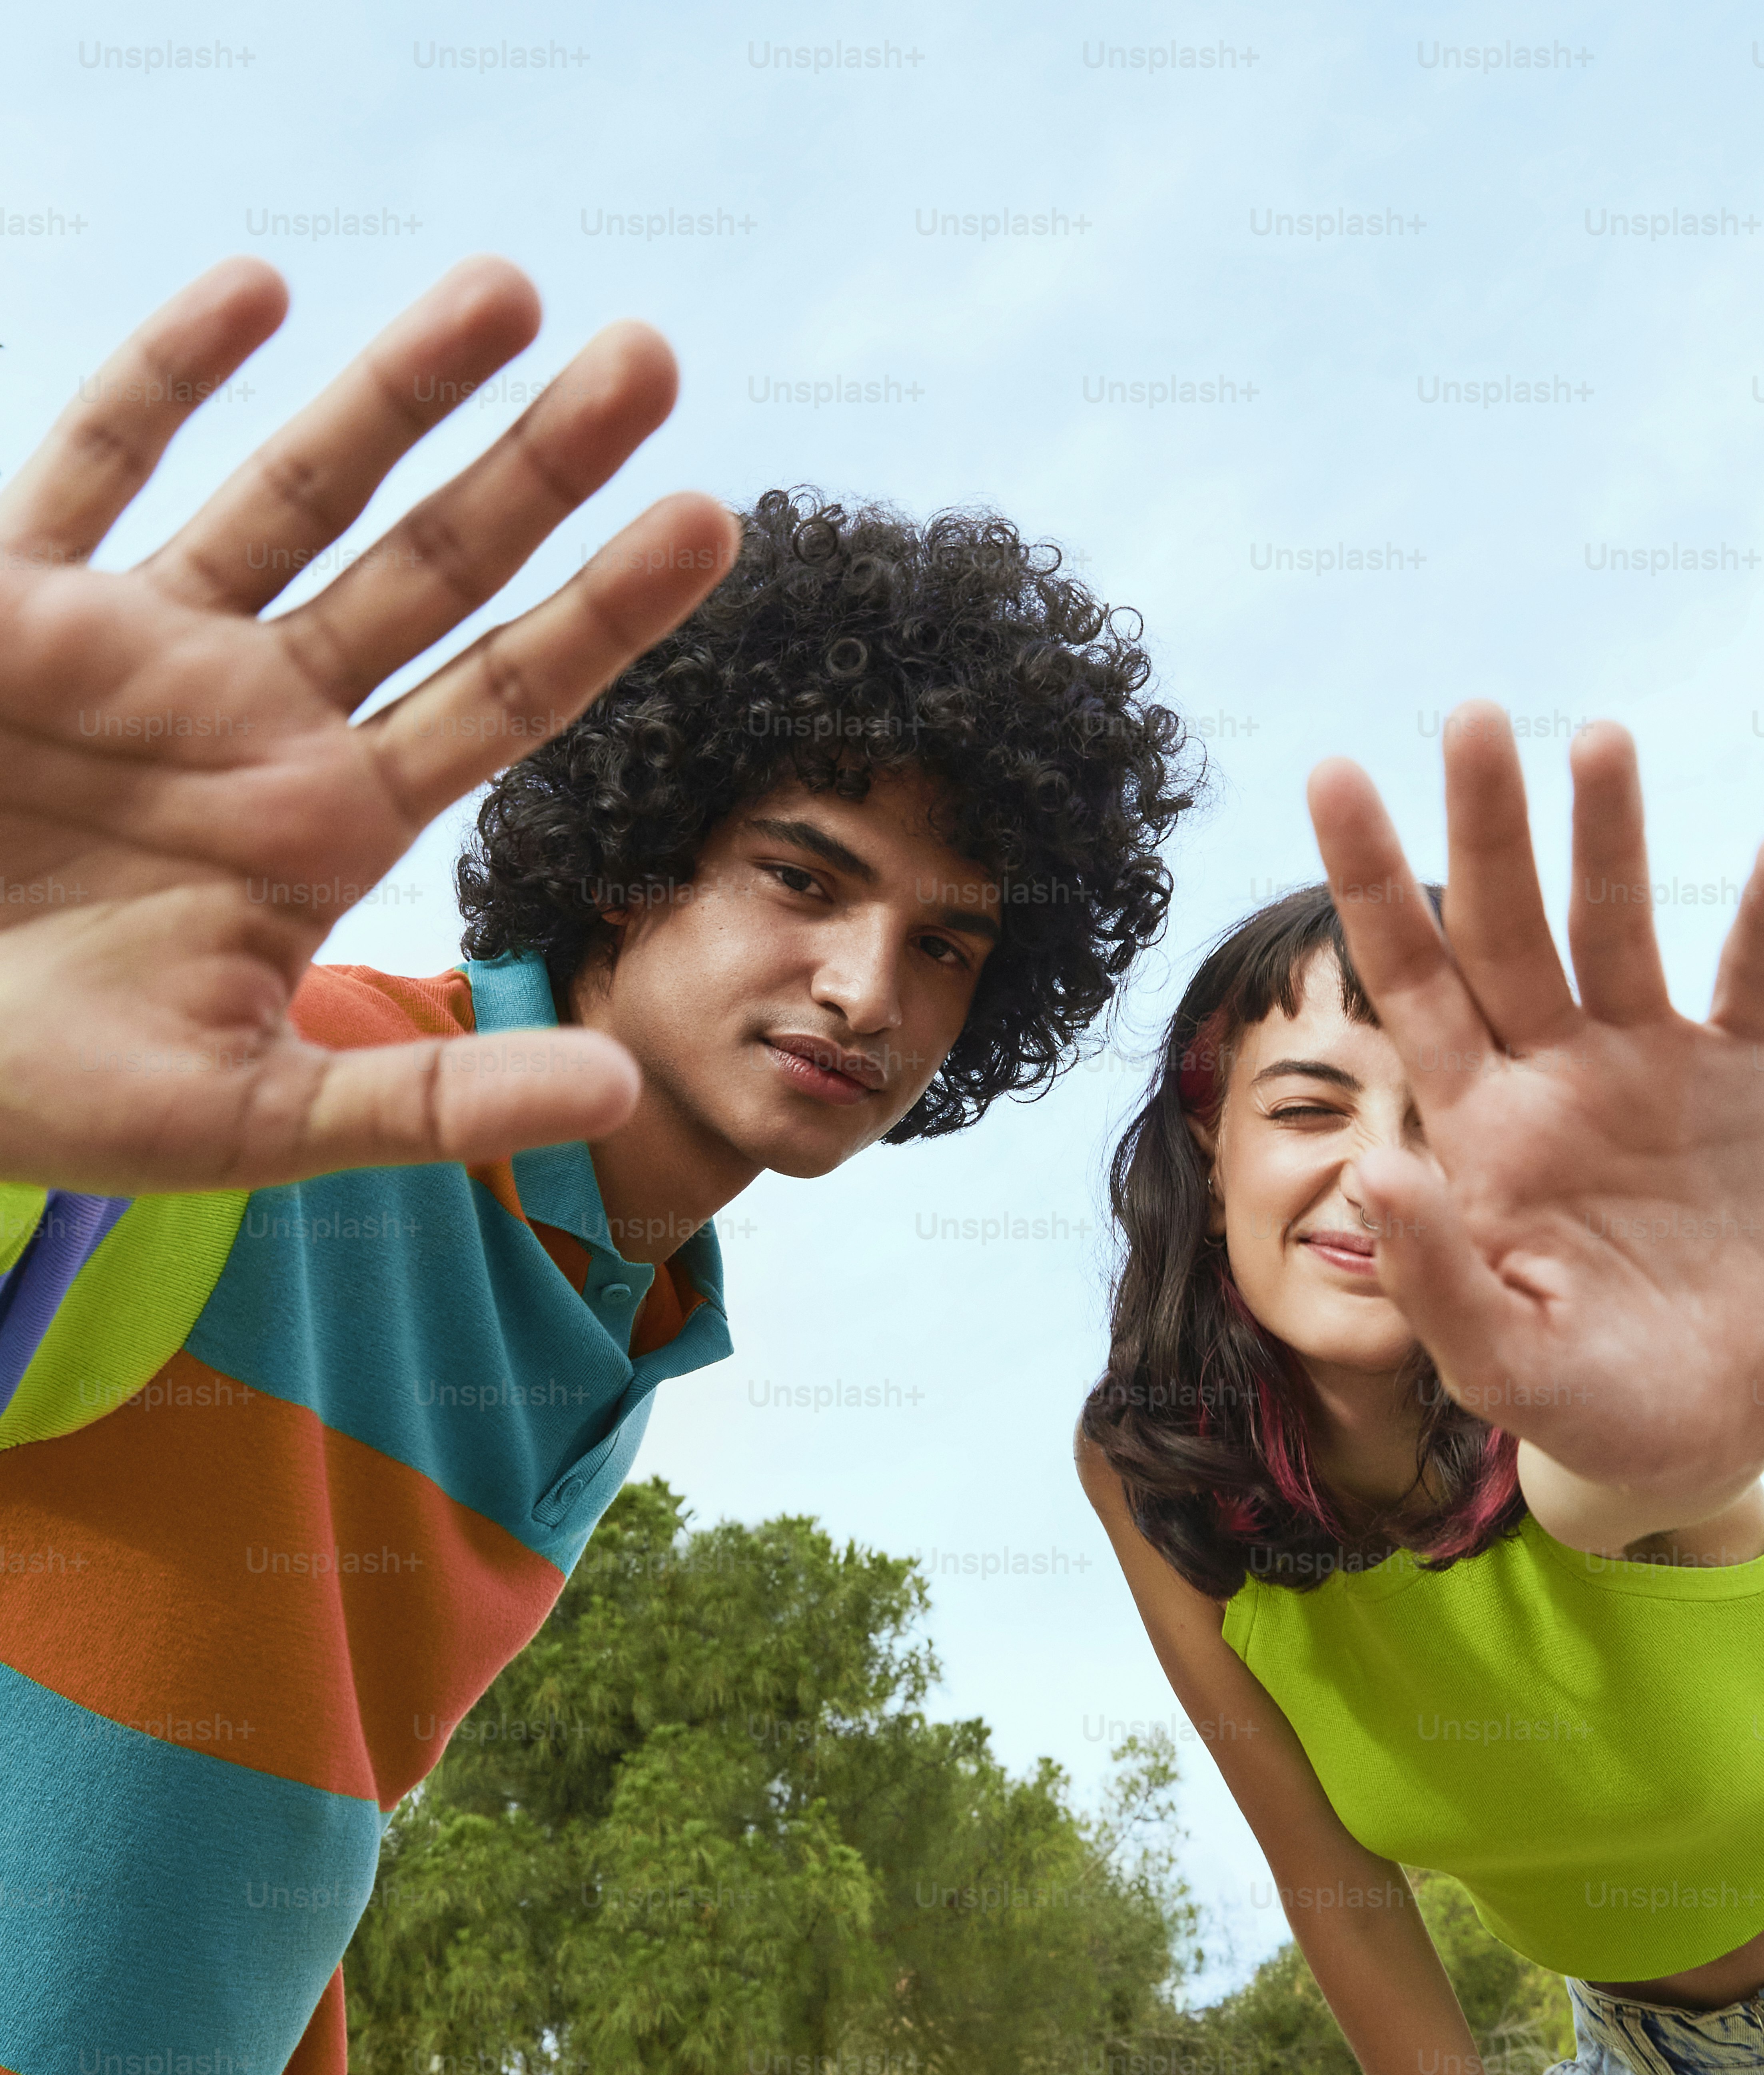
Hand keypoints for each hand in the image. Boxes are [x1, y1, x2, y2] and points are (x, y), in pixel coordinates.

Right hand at [0, 257, 739, 1194]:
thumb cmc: (40, 1096)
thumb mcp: (249, 1117)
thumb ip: (433, 1103)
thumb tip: (624, 1091)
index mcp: (329, 822)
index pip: (509, 694)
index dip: (612, 608)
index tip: (716, 521)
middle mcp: (259, 717)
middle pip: (437, 566)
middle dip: (541, 464)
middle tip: (655, 359)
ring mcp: (142, 649)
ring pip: (295, 489)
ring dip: (398, 390)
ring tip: (512, 292)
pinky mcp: (11, 601)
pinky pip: (96, 460)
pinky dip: (166, 377)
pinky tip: (258, 290)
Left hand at [1307, 702, 1763, 1516]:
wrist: (1703, 1434)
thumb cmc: (1592, 1404)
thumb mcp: (1503, 1362)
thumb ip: (1435, 1276)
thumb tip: (1370, 1169)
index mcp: (1481, 1128)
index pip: (1410, 981)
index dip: (1373, 881)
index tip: (1334, 774)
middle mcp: (1559, 1076)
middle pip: (1508, 926)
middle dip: (1490, 824)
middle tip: (1471, 716)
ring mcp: (1659, 1072)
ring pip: (1624, 928)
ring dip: (1610, 838)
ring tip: (1598, 738)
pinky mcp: (1758, 1085)